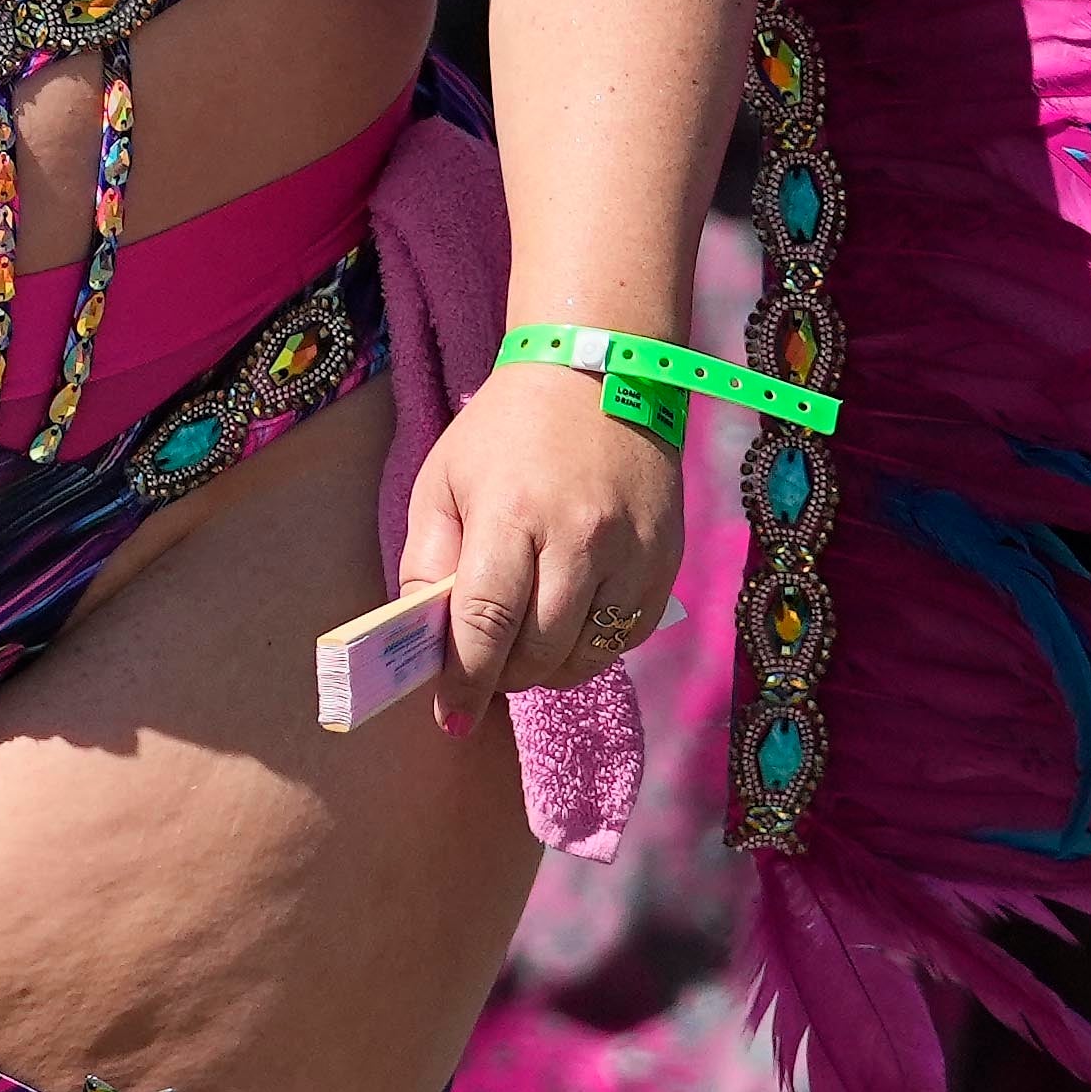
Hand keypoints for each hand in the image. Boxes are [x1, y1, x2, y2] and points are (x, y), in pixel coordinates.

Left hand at [401, 352, 687, 718]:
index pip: (486, 623)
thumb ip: (428, 561)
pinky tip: (568, 621)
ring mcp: (633, 552)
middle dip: (503, 676)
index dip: (466, 680)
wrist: (600, 375)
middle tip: (484, 668)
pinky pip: (626, 637)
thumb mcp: (443, 482)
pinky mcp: (667, 561)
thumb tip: (423, 640)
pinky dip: (591, 647)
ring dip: (548, 669)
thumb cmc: (505, 433)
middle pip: (540, 652)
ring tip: (524, 643)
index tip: (449, 716)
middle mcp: (581, 537)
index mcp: (512, 514)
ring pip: (586, 656)